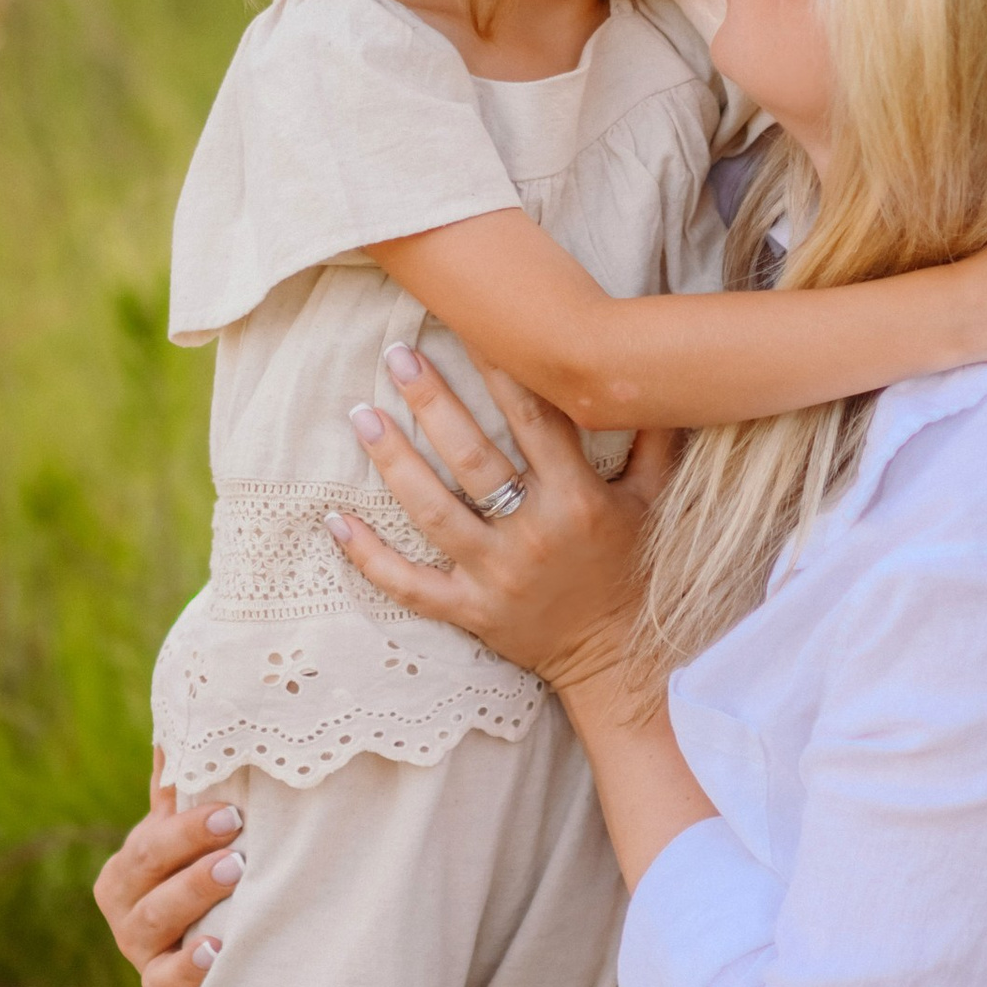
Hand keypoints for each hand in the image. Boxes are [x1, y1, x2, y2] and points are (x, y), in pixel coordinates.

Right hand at [93, 752, 248, 986]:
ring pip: (158, 979)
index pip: (146, 854)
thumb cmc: (198, 857)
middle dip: (192, 890)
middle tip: (238, 865)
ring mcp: (153, 975)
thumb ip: (182, 782)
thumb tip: (189, 710)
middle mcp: (131, 931)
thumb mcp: (186, 822)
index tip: (233, 816)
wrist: (207, 920)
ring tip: (222, 949)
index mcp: (126, 879)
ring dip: (187, 966)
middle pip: (148, 915)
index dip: (184, 836)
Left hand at [334, 348, 670, 696]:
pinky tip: (334, 520)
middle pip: (472, 458)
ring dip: (394, 460)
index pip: (536, 421)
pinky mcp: (471, 611)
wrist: (622, 661)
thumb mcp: (653, 503)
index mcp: (579, 500)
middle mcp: (534, 535)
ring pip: (433, 511)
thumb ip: (653, 439)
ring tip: (361, 414)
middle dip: (433, 401)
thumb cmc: (636, 570)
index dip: (505, 371)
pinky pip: (410, 585)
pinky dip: (368, 556)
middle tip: (398, 355)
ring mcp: (496, 576)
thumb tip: (644, 374)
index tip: (474, 326)